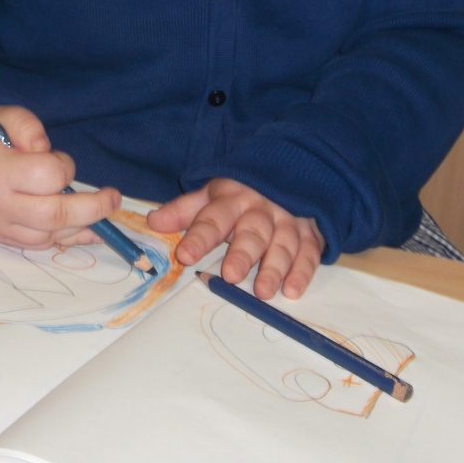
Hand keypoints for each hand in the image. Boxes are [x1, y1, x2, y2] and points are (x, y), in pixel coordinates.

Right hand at [0, 105, 119, 248]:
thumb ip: (27, 126)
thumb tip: (47, 151)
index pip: (47, 177)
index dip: (64, 167)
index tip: (61, 160)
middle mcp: (0, 205)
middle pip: (54, 215)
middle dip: (92, 208)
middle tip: (114, 198)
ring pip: (48, 236)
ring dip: (81, 227)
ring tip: (105, 216)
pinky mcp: (0, 238)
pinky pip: (37, 246)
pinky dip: (64, 240)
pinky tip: (87, 232)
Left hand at [147, 178, 323, 298]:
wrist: (289, 171)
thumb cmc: (241, 194)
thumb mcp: (212, 195)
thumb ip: (185, 210)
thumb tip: (153, 221)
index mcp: (232, 200)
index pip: (214, 217)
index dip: (200, 235)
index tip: (185, 254)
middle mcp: (261, 210)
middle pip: (252, 231)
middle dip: (242, 253)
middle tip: (231, 275)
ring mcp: (288, 221)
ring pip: (282, 243)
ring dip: (274, 266)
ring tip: (263, 291)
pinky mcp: (310, 233)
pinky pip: (308, 252)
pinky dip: (302, 271)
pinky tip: (293, 290)